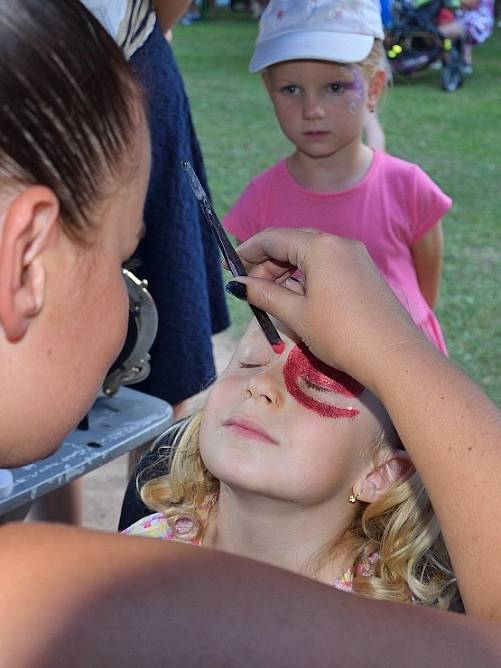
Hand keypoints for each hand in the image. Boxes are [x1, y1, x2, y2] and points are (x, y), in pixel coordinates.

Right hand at [234, 228, 426, 389]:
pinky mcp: (366, 273)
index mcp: (320, 246)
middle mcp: (340, 243)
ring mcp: (357, 257)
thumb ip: (265, 294)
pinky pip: (328, 266)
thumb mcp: (296, 315)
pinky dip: (307, 278)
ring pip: (311, 255)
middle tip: (250, 290)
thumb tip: (238, 284)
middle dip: (267, 263)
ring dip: (286, 272)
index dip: (247, 250)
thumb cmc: (341, 335)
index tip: (228, 266)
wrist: (395, 357)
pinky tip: (299, 301)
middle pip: (292, 243)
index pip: (273, 238)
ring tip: (272, 298)